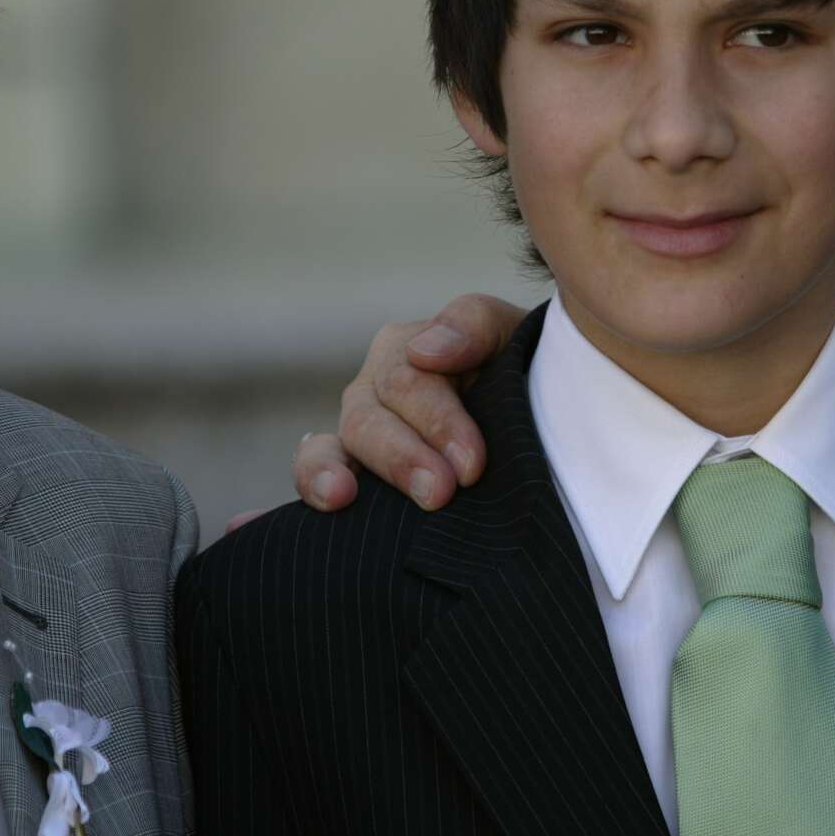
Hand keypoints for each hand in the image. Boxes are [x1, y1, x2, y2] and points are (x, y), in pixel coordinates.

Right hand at [292, 294, 524, 511]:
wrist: (541, 418)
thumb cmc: (524, 372)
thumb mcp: (509, 334)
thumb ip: (472, 325)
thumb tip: (423, 353)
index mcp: (407, 351)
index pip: (407, 383)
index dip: (437, 424)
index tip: (471, 465)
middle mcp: (376, 389)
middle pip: (369, 420)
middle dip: (403, 458)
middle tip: (440, 492)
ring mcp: (362, 432)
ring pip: (337, 446)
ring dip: (334, 473)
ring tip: (341, 496)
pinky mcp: (355, 472)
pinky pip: (316, 472)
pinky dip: (312, 481)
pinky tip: (293, 511)